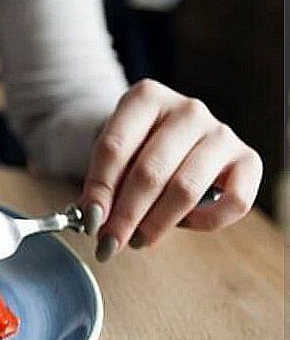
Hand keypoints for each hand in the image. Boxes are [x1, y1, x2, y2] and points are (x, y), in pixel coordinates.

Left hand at [79, 79, 262, 261]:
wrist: (171, 135)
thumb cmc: (137, 147)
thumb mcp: (113, 155)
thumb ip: (102, 182)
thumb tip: (94, 219)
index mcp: (146, 97)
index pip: (114, 148)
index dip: (99, 189)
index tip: (90, 221)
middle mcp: (188, 110)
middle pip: (149, 172)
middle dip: (125, 216)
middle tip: (109, 243)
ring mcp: (221, 133)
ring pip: (185, 189)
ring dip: (156, 223)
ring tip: (138, 240)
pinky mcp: (248, 159)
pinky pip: (233, 201)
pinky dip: (205, 221)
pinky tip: (183, 223)